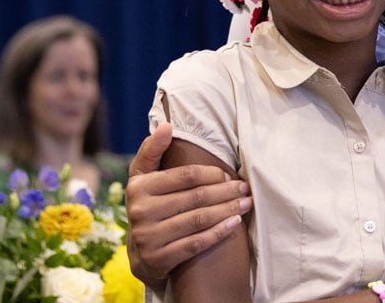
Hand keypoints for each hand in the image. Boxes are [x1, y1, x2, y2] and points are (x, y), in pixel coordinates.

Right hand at [125, 123, 252, 286]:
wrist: (141, 255)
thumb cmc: (149, 206)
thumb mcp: (143, 177)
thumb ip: (153, 150)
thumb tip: (167, 126)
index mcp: (138, 187)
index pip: (185, 176)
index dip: (212, 174)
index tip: (228, 175)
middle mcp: (140, 213)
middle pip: (195, 198)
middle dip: (225, 192)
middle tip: (244, 188)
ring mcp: (149, 238)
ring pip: (199, 219)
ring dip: (228, 210)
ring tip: (246, 203)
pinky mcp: (160, 259)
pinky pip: (197, 243)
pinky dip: (219, 232)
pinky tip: (235, 223)